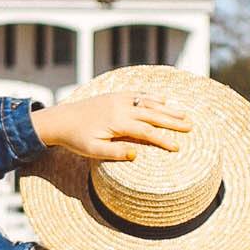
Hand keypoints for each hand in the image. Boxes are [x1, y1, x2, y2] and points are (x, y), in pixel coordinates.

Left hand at [30, 90, 193, 166]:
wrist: (60, 120)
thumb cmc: (76, 139)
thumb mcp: (93, 151)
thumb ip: (115, 153)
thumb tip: (136, 154)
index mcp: (118, 122)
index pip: (147, 132)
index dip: (164, 139)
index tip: (177, 147)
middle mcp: (121, 107)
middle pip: (153, 114)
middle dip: (173, 120)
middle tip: (190, 126)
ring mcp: (118, 99)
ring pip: (148, 102)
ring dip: (167, 108)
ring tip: (182, 113)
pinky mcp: (114, 96)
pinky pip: (138, 94)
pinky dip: (152, 97)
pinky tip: (162, 99)